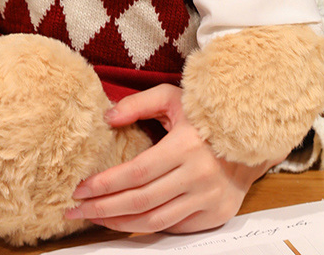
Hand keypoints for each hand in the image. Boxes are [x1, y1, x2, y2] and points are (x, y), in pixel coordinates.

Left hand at [65, 84, 274, 233]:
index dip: (105, 184)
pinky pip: (174, 227)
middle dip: (103, 208)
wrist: (249, 137)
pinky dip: (146, 227)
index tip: (78, 189)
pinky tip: (124, 221)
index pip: (136, 173)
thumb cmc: (203, 114)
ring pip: (155, 221)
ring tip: (93, 218)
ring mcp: (208, 200)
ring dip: (120, 223)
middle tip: (74, 210)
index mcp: (184, 147)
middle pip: (141, 201)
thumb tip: (107, 117)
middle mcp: (197, 177)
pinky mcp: (215, 215)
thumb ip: (138, 104)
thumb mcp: (172, 97)